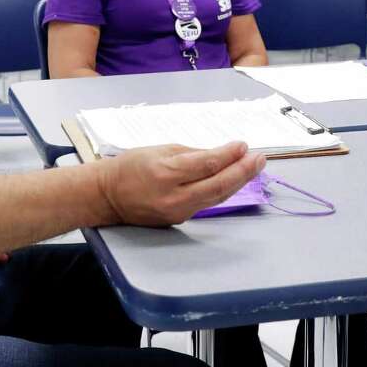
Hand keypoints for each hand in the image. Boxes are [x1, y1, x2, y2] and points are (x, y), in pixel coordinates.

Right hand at [96, 141, 265, 226]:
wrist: (106, 196)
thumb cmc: (129, 167)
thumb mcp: (159, 150)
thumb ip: (191, 154)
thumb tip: (220, 155)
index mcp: (166, 174)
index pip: (206, 164)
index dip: (228, 155)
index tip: (242, 146)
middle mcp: (174, 197)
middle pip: (218, 185)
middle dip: (242, 171)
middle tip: (259, 159)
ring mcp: (178, 212)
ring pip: (216, 197)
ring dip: (238, 182)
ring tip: (254, 167)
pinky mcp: (179, 220)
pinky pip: (205, 203)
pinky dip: (222, 190)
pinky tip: (233, 179)